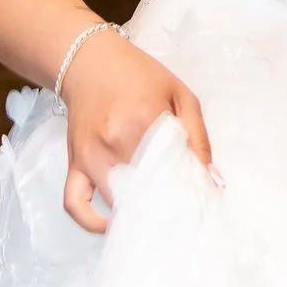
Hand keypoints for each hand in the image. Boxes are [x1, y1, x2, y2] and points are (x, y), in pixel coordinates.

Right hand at [56, 30, 214, 232]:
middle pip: (143, 192)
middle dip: (162, 208)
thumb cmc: (140, 77)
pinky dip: (91, 221)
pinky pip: (74, 203)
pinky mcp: (74, 164)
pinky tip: (111, 224)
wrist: (90, 62)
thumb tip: (213, 180)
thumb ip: (198, 137)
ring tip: (154, 219)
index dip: (186, 194)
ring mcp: (90, 156)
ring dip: (134, 214)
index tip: (197, 205)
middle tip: (178, 215)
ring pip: (114, 201)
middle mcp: (114, 142)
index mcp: (145, 120)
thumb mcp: (180, 95)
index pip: (171, 172)